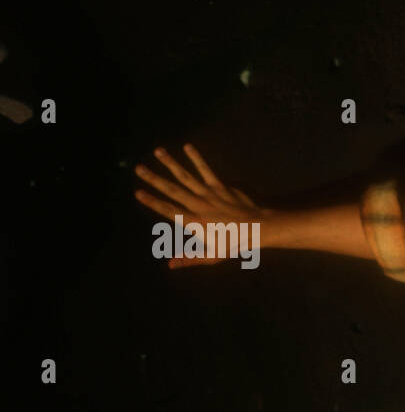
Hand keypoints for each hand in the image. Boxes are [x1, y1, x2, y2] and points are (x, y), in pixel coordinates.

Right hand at [133, 143, 272, 267]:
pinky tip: (188, 146)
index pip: (168, 210)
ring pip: (186, 177)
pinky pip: (206, 170)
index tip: (138, 192)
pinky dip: (197, 158)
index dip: (152, 201)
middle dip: (154, 179)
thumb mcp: (212, 256)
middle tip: (139, 168)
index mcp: (195, 223)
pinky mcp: (220, 186)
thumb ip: (190, 258)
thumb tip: (170, 264)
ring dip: (171, 163)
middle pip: (172, 190)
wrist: (258, 228)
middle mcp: (199, 206)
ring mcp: (209, 194)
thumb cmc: (235, 244)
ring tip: (158, 151)